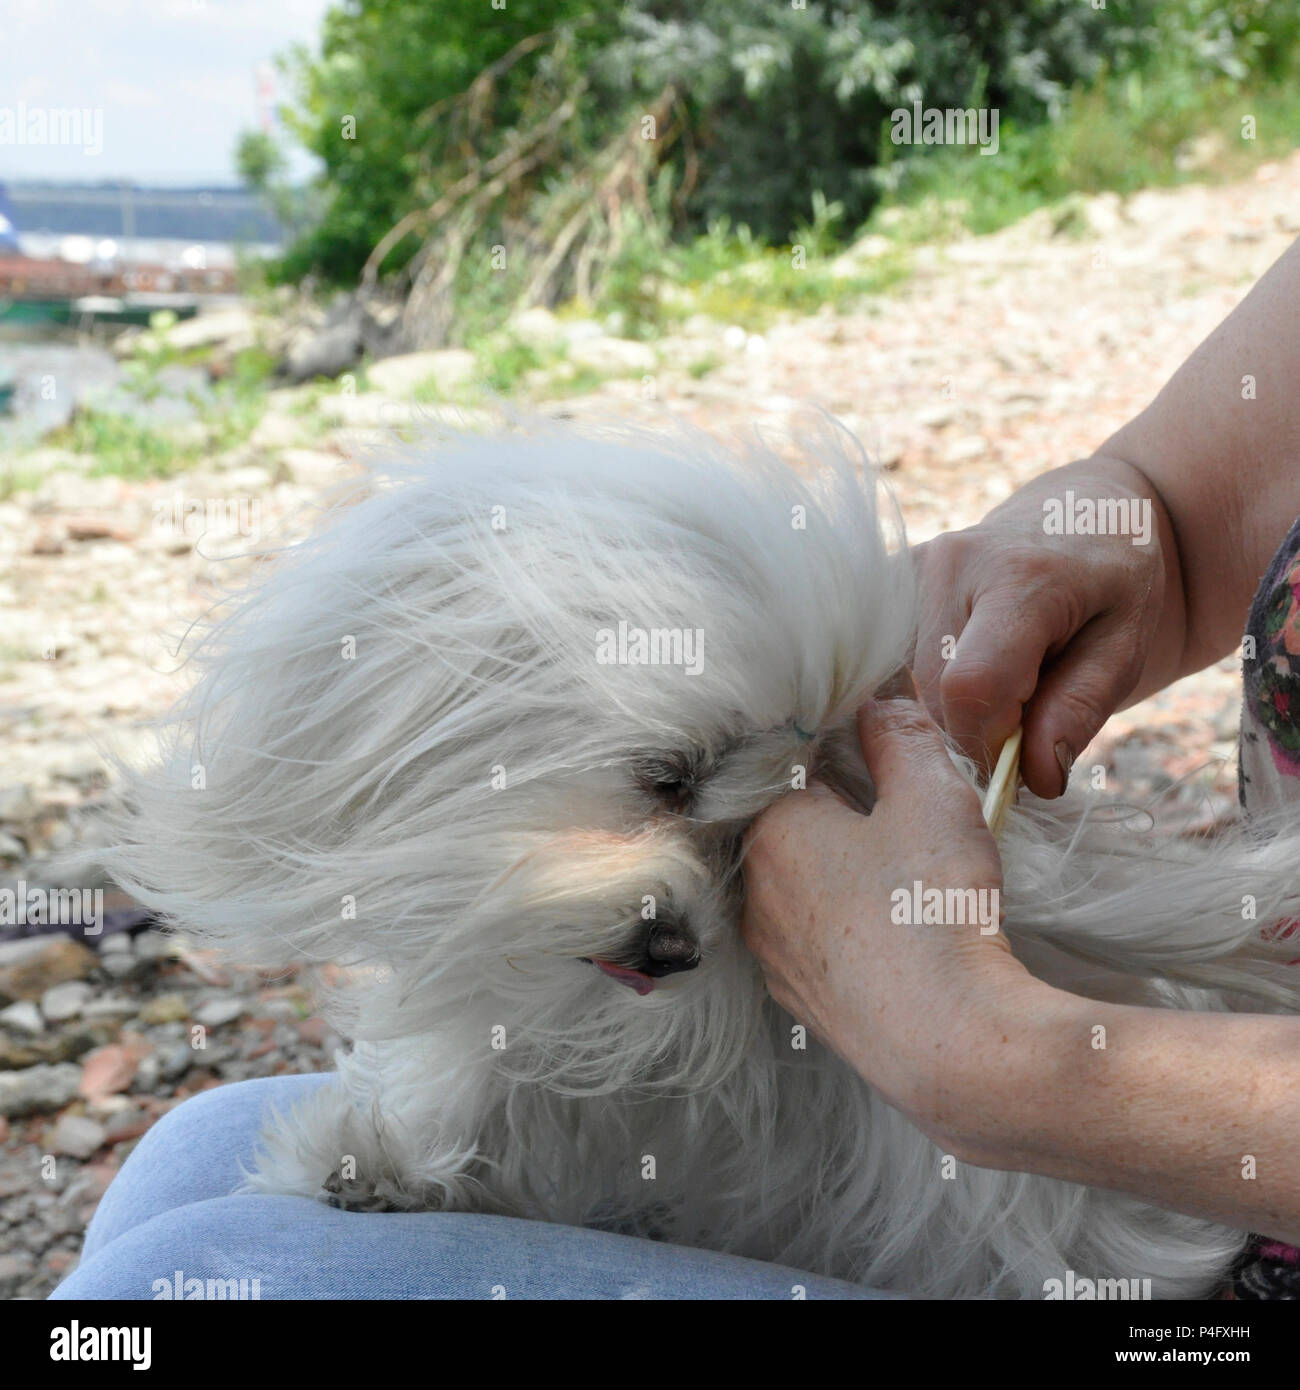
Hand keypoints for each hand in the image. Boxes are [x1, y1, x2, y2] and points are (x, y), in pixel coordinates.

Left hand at [742, 695, 1052, 1152]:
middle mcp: (753, 891)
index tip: (874, 746)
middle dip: (835, 809)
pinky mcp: (801, 1000)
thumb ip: (900, 737)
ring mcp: (772, 953)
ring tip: (900, 869)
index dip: (834, 747)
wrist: (949, 1045)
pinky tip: (890, 927)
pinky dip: (843, 923)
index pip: (785, 764)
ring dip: (837, 869)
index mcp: (769, 830)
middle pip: (786, 825)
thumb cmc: (933, 908)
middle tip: (895, 806)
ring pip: (797, 885)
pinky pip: (814, 939)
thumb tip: (879, 703)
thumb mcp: (931, 796)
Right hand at [910, 454, 1181, 797]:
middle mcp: (951, 563)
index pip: (973, 687)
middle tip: (1026, 718)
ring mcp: (913, 568)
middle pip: (936, 693)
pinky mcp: (892, 581)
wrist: (1080, 515)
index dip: (990, 743)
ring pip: (909, 686)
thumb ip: (1080, 711)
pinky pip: (895, 664)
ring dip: (954, 708)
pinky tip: (970, 665)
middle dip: (978, 728)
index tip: (1023, 759)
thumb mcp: (1125, 649)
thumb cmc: (1111, 588)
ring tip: (1004, 683)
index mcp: (1022, 576)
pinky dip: (930, 686)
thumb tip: (1034, 779)